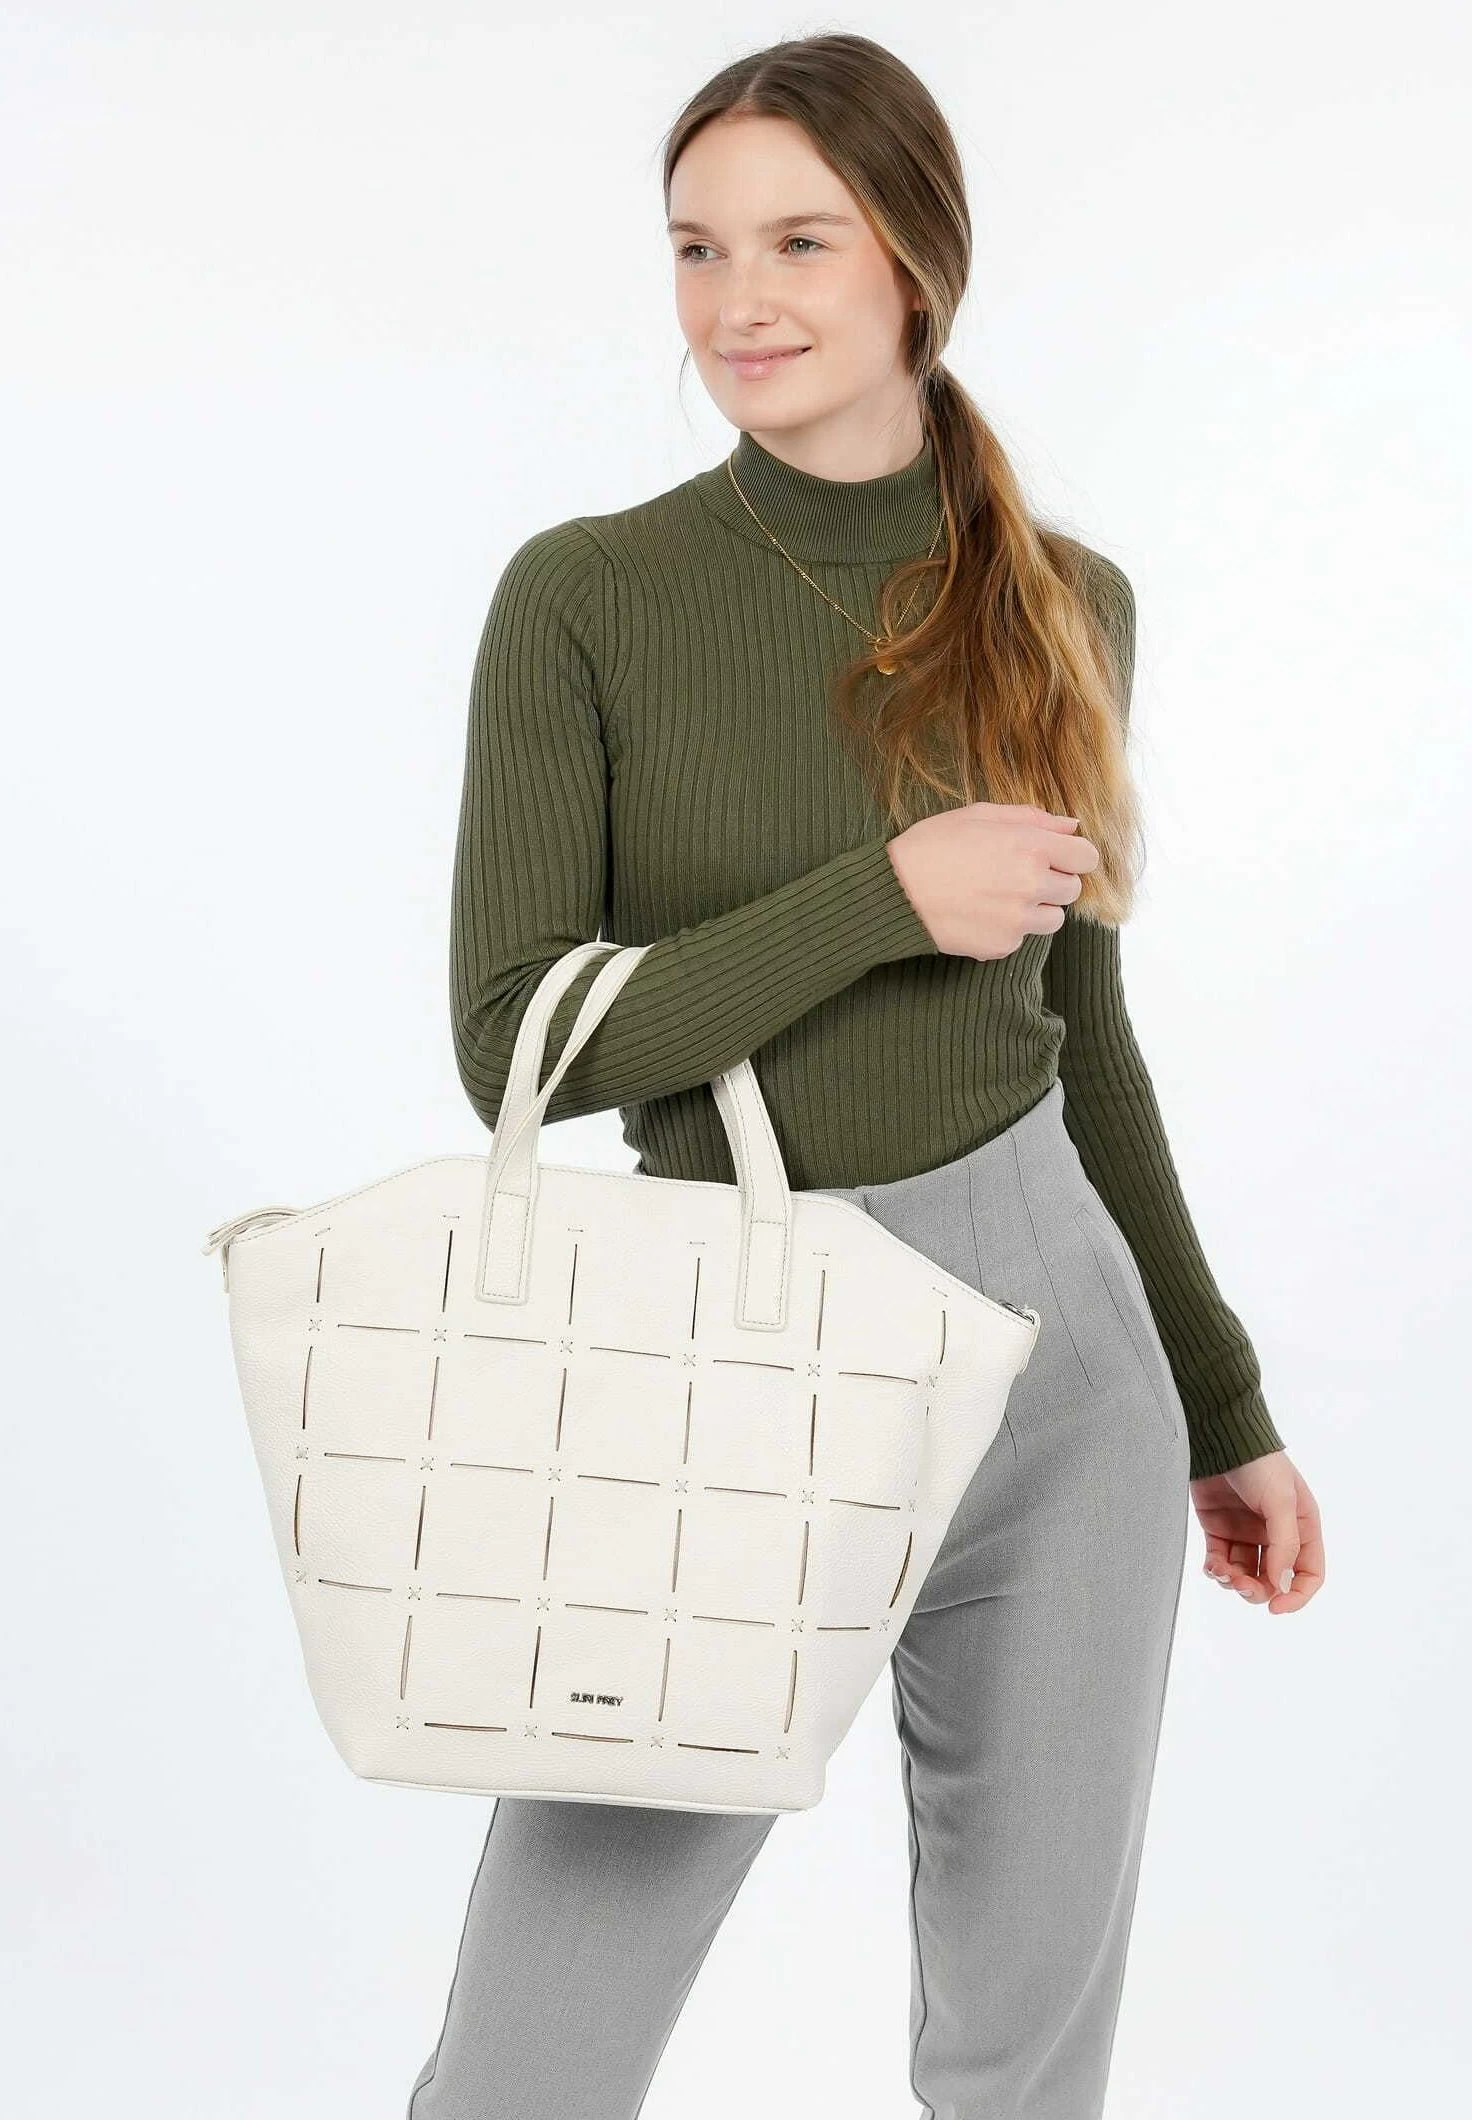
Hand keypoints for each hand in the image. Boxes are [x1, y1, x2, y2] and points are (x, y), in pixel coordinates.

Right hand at [886, 803, 1098, 960]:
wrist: (895, 892)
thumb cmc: (932, 846)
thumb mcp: (979, 815)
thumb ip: (1030, 818)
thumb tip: (1069, 827)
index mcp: (1031, 846)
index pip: (1087, 857)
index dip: (1073, 856)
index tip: (1058, 858)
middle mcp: (1032, 884)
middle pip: (1072, 889)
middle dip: (1053, 882)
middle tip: (1019, 876)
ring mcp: (1018, 919)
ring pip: (1054, 918)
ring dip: (1037, 909)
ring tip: (1001, 897)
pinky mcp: (1003, 945)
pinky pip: (1022, 938)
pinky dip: (1009, 929)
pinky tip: (981, 914)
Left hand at [1191, 1451, 1323, 1612]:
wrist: (1219, 1439)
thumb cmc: (1259, 1464)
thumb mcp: (1281, 1501)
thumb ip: (1284, 1544)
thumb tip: (1281, 1584)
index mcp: (1302, 1527)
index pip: (1309, 1573)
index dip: (1297, 1595)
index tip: (1277, 1607)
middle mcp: (1276, 1534)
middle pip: (1273, 1580)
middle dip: (1258, 1590)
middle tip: (1242, 1586)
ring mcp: (1247, 1533)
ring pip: (1245, 1575)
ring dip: (1234, 1582)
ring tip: (1222, 1572)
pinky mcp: (1219, 1530)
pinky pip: (1221, 1562)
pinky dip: (1216, 1571)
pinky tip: (1212, 1566)